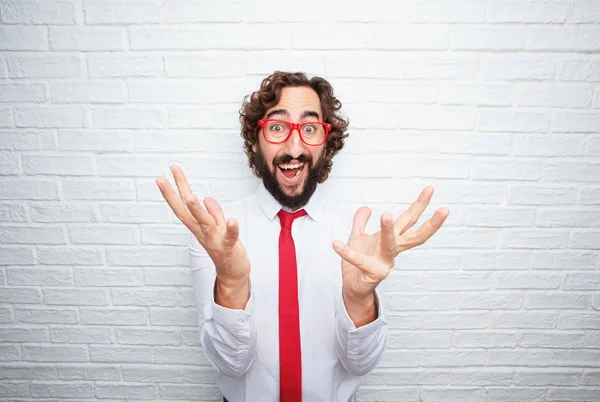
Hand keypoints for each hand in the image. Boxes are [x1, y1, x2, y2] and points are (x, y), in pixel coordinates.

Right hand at [156, 165, 249, 285]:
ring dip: (197, 210)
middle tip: (161, 179)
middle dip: (173, 195)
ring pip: (204, 223)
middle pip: (186, 211)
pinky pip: (230, 237)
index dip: (172, 192)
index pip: (183, 206)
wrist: (233, 273)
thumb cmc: (225, 249)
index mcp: (199, 226)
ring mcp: (214, 240)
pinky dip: (231, 229)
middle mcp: (202, 232)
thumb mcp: (218, 227)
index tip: (162, 177)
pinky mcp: (228, 247)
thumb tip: (206, 198)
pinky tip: (232, 220)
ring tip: (190, 196)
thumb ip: (214, 213)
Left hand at [333, 186, 448, 301]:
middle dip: (430, 223)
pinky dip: (346, 251)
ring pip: (390, 244)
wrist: (352, 287)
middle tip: (443, 209)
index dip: (420, 205)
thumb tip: (366, 208)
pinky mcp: (371, 272)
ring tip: (386, 215)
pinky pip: (357, 259)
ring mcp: (384, 263)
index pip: (409, 220)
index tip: (430, 189)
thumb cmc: (358, 264)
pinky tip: (336, 243)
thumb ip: (361, 222)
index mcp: (392, 240)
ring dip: (388, 230)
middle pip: (415, 235)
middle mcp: (392, 251)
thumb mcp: (358, 237)